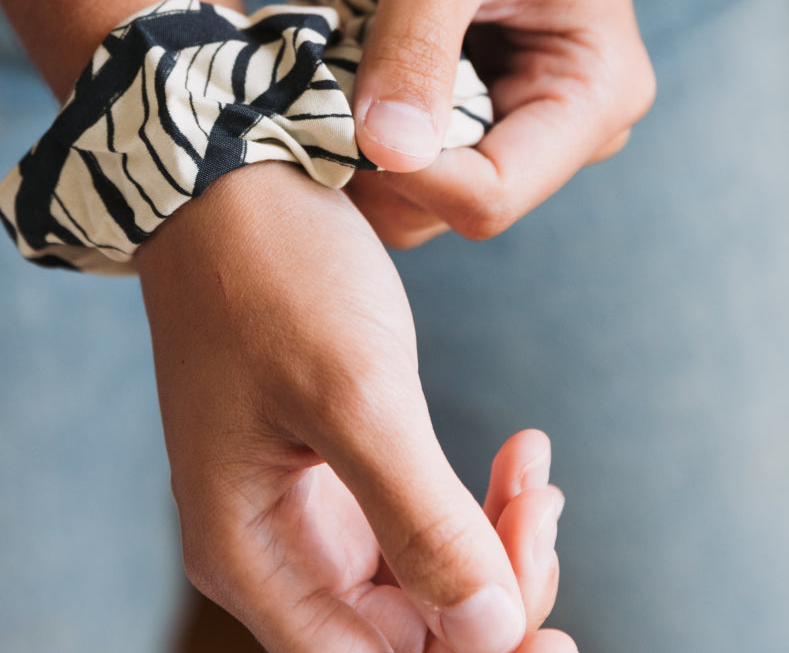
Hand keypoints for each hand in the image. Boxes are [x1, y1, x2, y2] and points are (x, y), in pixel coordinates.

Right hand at [136, 163, 572, 652]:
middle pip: (408, 625)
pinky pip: (421, 507)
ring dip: (494, 533)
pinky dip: (476, 492)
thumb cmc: (273, 275)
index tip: (551, 622)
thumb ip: (419, 519)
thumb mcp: (353, 392)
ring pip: (424, 570)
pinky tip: (520, 453)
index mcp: (253, 552)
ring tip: (535, 473)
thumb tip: (490, 628)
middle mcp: (277, 542)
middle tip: (542, 508)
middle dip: (494, 582)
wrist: (233, 184)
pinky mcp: (340, 452)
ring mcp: (310, 497)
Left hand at [347, 0, 654, 247]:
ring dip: (373, 151)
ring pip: (430, 197)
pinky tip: (369, 76)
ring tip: (356, 71)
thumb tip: (389, 155)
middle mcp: (572, 129)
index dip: (411, 177)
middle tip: (336, 91)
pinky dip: (375, 137)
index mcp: (596, 94)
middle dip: (385, 166)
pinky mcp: (490, 121)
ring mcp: (530, 128)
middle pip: (460, 206)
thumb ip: (416, 50)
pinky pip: (419, 166)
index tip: (347, 120)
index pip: (495, 195)